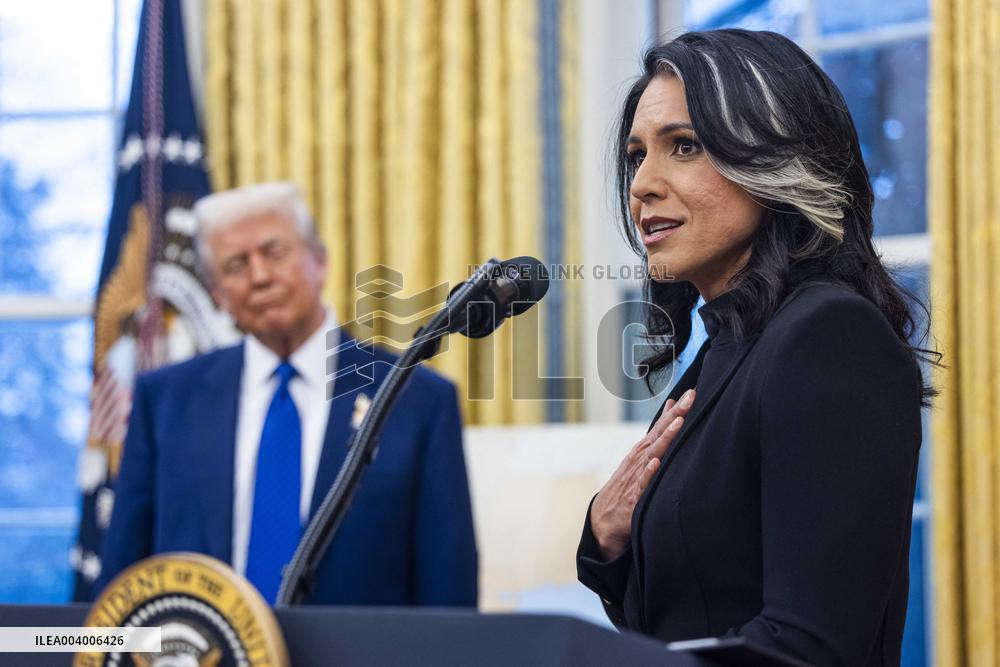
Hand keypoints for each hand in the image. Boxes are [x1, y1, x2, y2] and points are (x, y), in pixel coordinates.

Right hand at [590, 389, 695, 560]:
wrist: (603, 519)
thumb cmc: (627, 485)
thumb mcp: (642, 457)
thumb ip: (659, 434)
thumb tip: (674, 408)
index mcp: (643, 450)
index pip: (662, 426)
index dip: (677, 410)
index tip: (691, 393)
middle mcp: (640, 459)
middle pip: (660, 434)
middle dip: (676, 415)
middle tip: (691, 397)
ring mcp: (636, 477)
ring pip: (653, 453)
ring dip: (665, 438)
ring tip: (678, 423)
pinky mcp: (634, 498)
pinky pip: (642, 484)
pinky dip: (648, 472)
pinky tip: (655, 463)